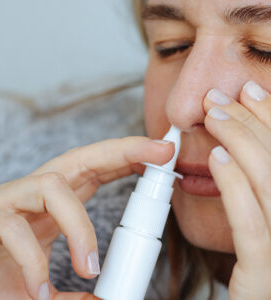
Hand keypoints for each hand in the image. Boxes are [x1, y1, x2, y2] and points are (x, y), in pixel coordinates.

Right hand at [0, 137, 173, 299]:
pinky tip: (38, 288)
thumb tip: (110, 299)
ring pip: (49, 186)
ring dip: (79, 226)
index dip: (126, 159)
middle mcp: (26, 198)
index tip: (162, 157)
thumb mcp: (41, 292)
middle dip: (120, 151)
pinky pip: (7, 226)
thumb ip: (75, 295)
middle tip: (159, 154)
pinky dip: (31, 258)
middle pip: (78, 160)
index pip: (92, 172)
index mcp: (47, 210)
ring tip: (89, 268)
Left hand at [204, 81, 270, 298]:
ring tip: (215, 116)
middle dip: (254, 121)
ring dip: (242, 141)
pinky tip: (217, 157)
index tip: (252, 91)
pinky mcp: (266, 277)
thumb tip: (238, 146)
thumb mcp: (265, 221)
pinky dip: (235, 185)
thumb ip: (261, 186)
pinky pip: (251, 225)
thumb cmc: (259, 268)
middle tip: (221, 98)